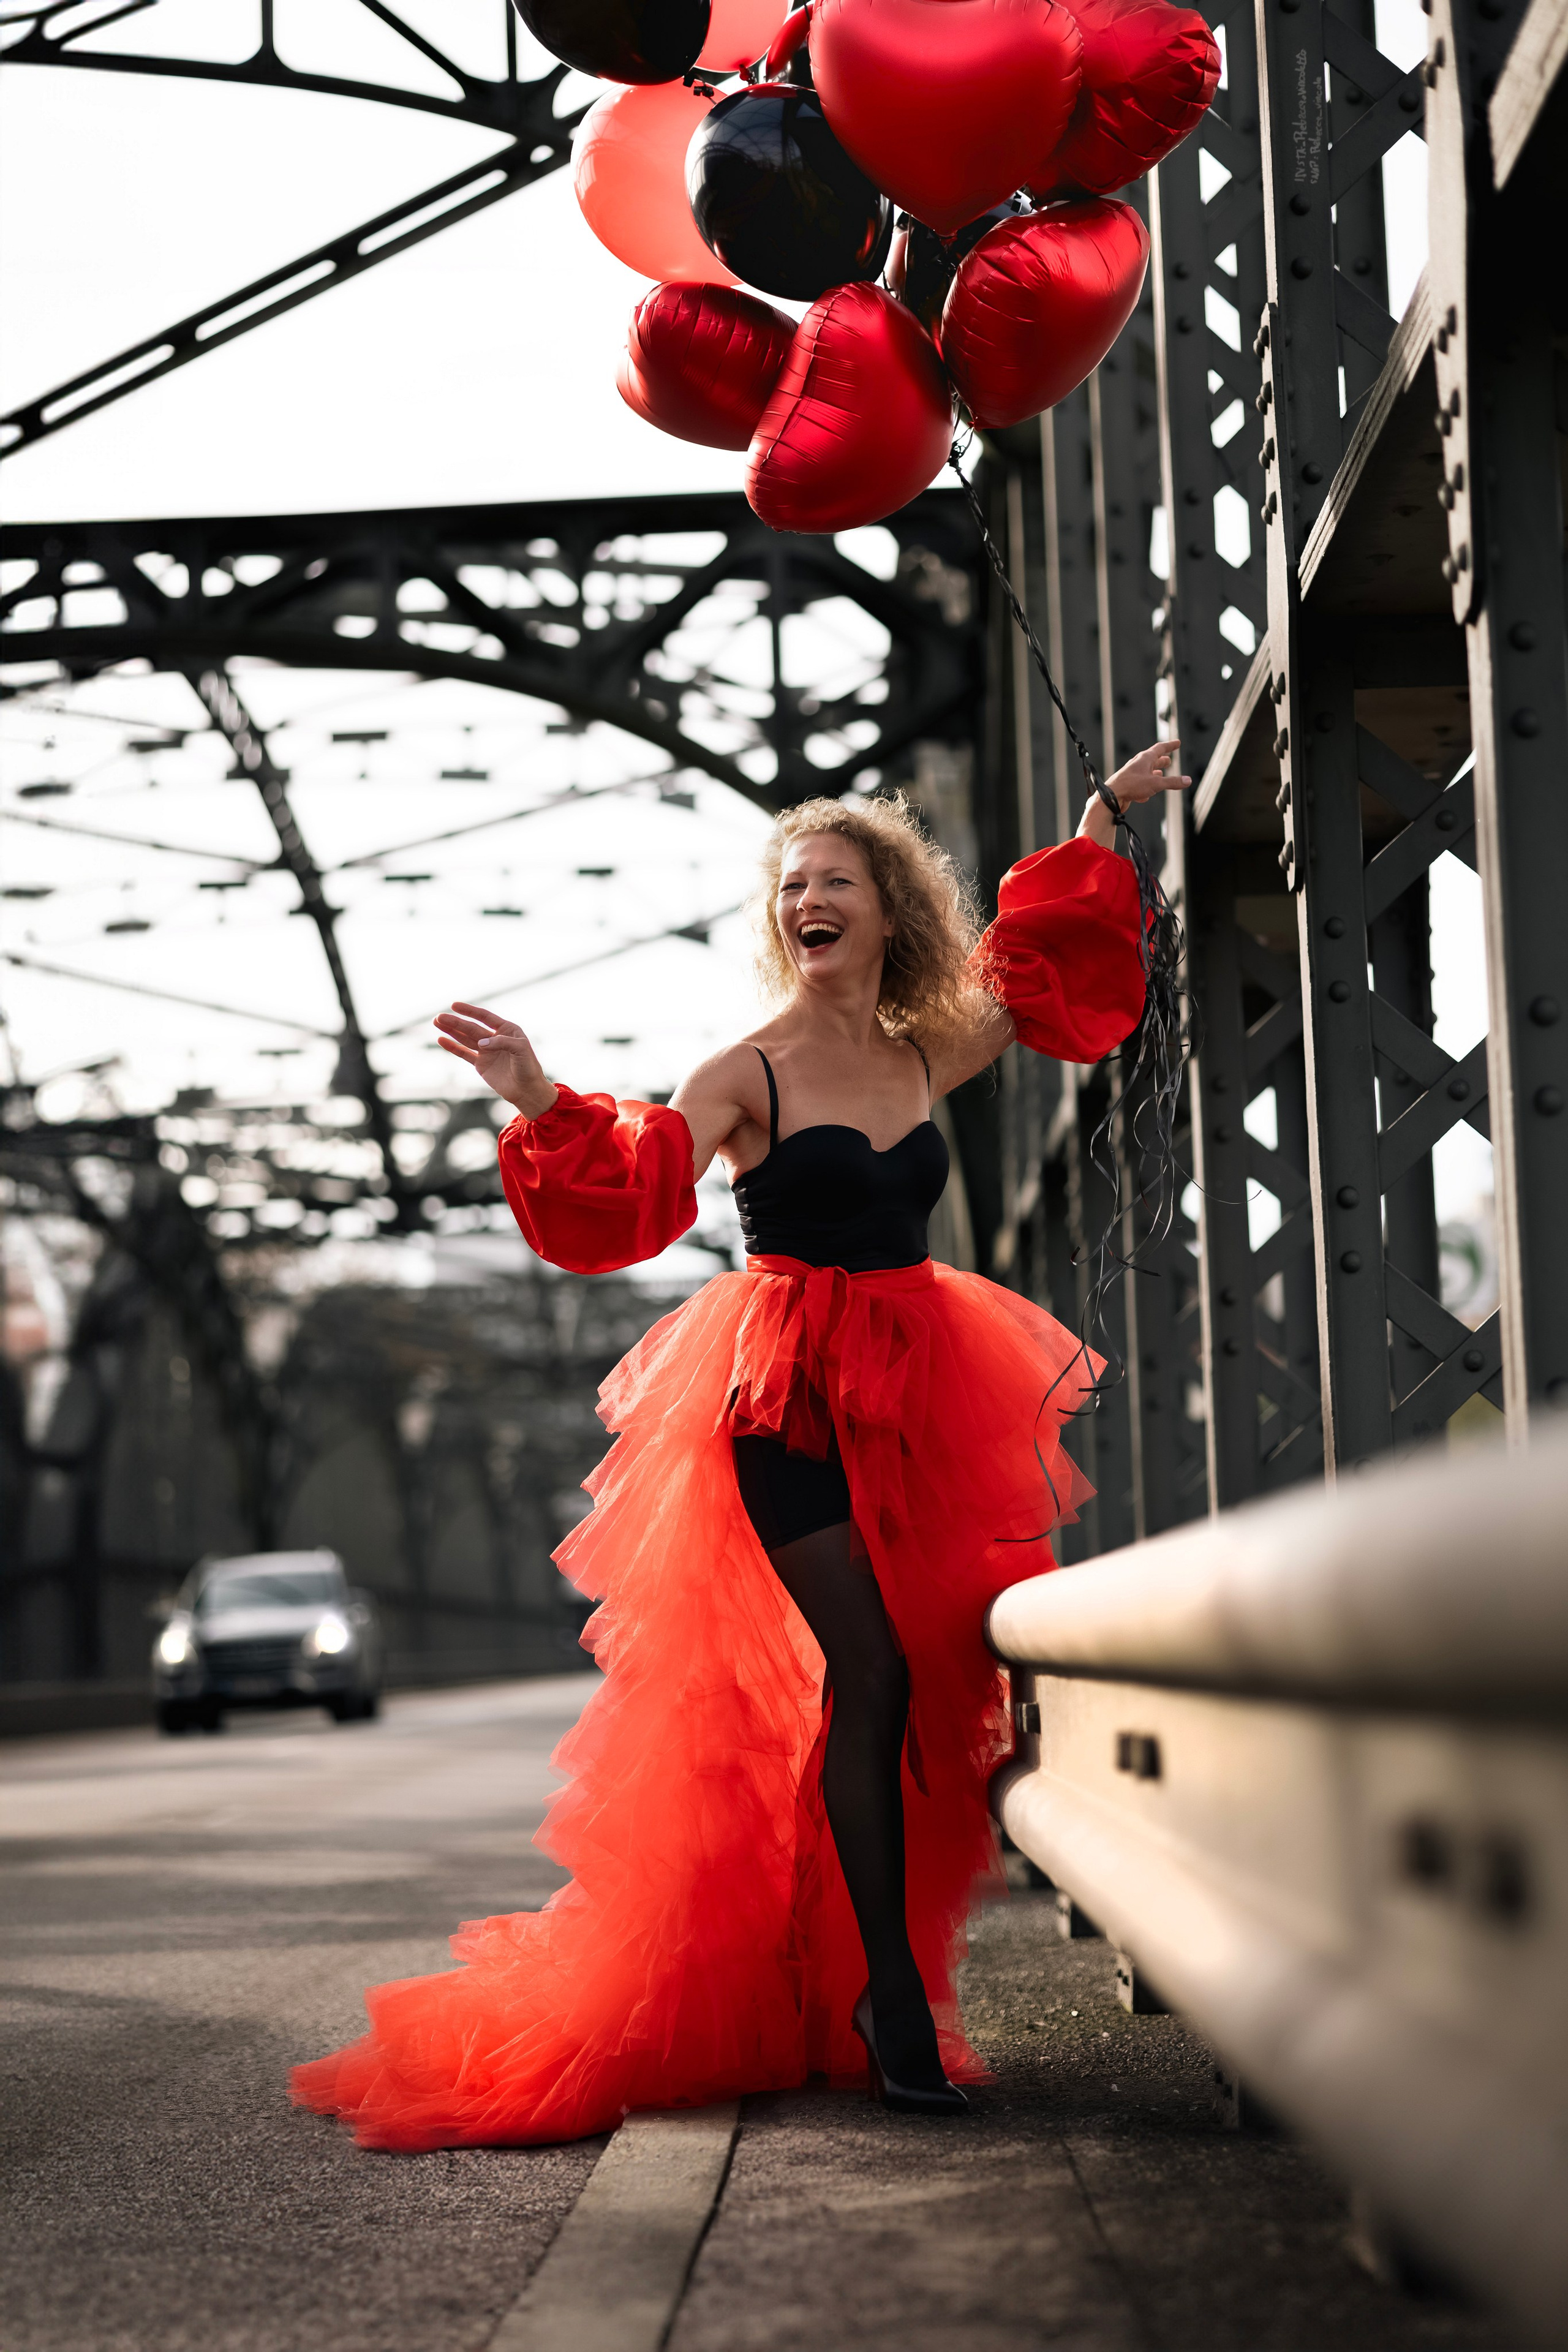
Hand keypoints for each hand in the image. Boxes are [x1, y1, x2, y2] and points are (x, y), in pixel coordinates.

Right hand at [433, 1002, 557, 1117]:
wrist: (527, 1091)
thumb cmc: (529, 1068)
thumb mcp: (521, 1050)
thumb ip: (502, 1042)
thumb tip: (481, 1043)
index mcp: (507, 1030)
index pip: (485, 1017)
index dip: (469, 1011)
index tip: (454, 1005)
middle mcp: (495, 1038)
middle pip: (471, 1028)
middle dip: (455, 1022)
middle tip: (439, 1017)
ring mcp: (486, 1051)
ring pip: (465, 1038)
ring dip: (451, 1031)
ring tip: (437, 1022)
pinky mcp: (480, 1064)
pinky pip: (464, 1053)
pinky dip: (453, 1047)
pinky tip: (441, 1040)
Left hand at [1077, 740, 1191, 848]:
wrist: (1111, 797)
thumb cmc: (1131, 785)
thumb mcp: (1156, 783)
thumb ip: (1173, 782)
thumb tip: (1188, 780)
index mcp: (1145, 758)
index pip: (1160, 748)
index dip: (1170, 746)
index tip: (1177, 743)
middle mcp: (1137, 765)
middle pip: (1152, 760)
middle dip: (1162, 760)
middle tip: (1168, 760)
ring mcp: (1132, 775)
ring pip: (1145, 772)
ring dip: (1154, 773)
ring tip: (1160, 774)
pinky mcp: (1128, 786)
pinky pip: (1139, 786)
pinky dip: (1145, 789)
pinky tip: (1146, 796)